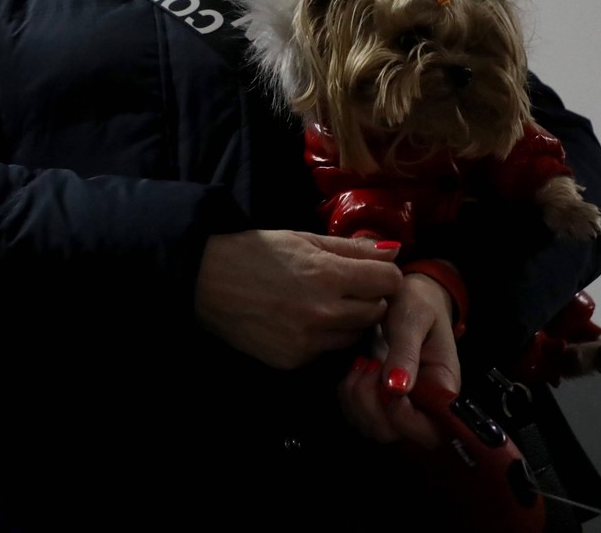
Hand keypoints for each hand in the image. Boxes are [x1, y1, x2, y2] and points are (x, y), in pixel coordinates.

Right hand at [195, 230, 402, 369]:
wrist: (206, 282)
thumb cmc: (255, 252)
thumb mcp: (304, 239)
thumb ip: (352, 248)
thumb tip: (393, 250)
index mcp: (328, 274)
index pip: (389, 281)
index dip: (385, 274)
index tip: (374, 272)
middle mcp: (324, 311)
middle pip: (377, 311)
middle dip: (371, 298)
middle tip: (351, 288)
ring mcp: (309, 341)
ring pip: (356, 335)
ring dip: (351, 320)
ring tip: (328, 304)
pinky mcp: (294, 360)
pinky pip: (328, 351)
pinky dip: (326, 338)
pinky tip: (305, 321)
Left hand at [337, 271, 461, 449]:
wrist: (406, 295)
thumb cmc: (417, 302)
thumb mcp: (413, 318)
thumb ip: (406, 351)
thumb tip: (397, 389)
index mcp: (443, 389)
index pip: (430, 430)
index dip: (403, 418)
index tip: (386, 385)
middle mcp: (424, 405)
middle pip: (395, 434)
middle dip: (372, 405)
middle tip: (369, 365)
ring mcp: (400, 406)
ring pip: (372, 428)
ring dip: (357, 399)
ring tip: (362, 363)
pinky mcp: (379, 402)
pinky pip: (358, 416)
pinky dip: (348, 397)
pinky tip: (355, 369)